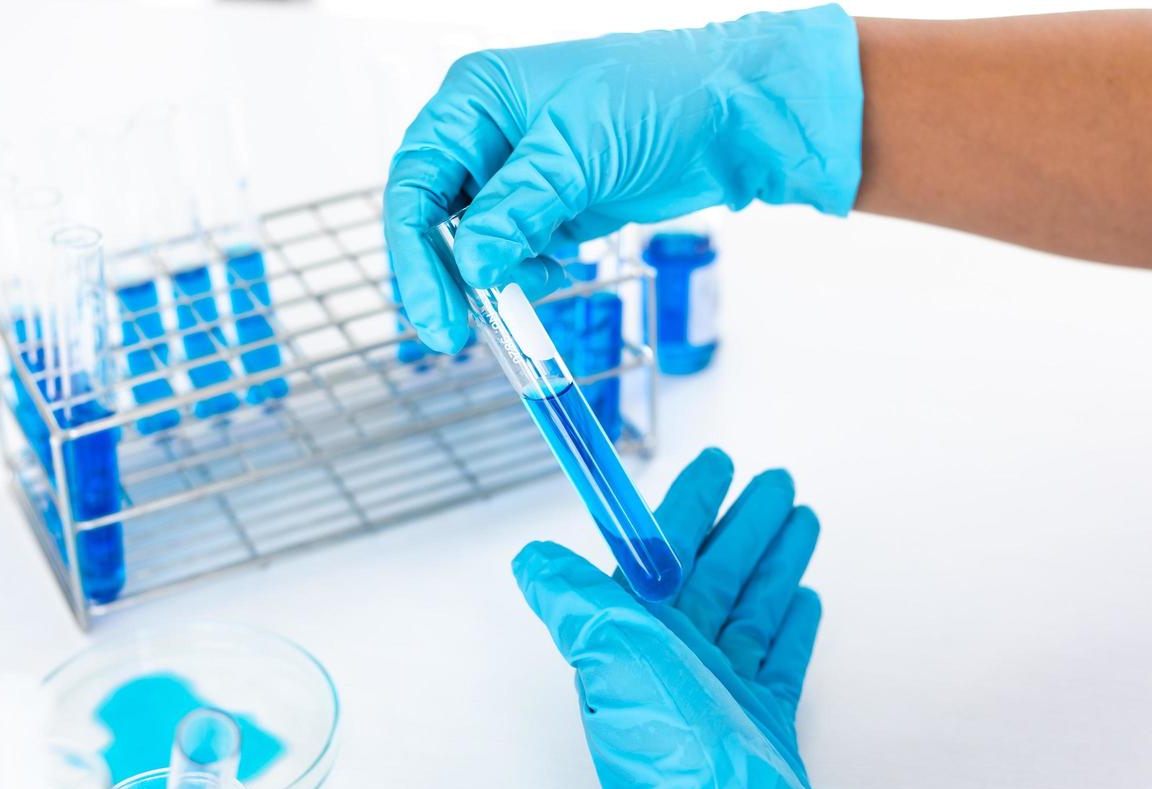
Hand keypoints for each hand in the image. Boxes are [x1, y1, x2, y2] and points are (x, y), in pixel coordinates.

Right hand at [385, 6, 863, 352]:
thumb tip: (470, 265)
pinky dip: (529, 271)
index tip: (435, 311)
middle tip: (458, 332)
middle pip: (436, 218)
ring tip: (539, 281)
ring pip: (478, 242)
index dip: (415, 252)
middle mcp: (490, 134)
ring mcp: (523, 172)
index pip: (415, 181)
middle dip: (449, 275)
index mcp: (477, 99)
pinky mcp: (555, 203)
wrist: (736, 116)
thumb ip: (515, 212)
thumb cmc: (664, 93)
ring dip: (497, 275)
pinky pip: (518, 251)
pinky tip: (562, 265)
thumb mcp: (576, 154)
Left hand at [511, 448, 910, 788]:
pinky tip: (806, 597)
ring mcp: (722, 692)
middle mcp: (675, 662)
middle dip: (742, 524)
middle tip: (775, 481)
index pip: (661, 555)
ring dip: (773, 561)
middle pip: (714, 574)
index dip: (687, 506)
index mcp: (636, 638)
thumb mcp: (611, 654)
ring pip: (751, 608)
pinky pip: (777, 659)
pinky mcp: (762, 723)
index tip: (717, 466)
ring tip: (802, 519)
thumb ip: (574, 599)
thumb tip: (529, 559)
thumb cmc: (675, 750)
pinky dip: (790, 625)